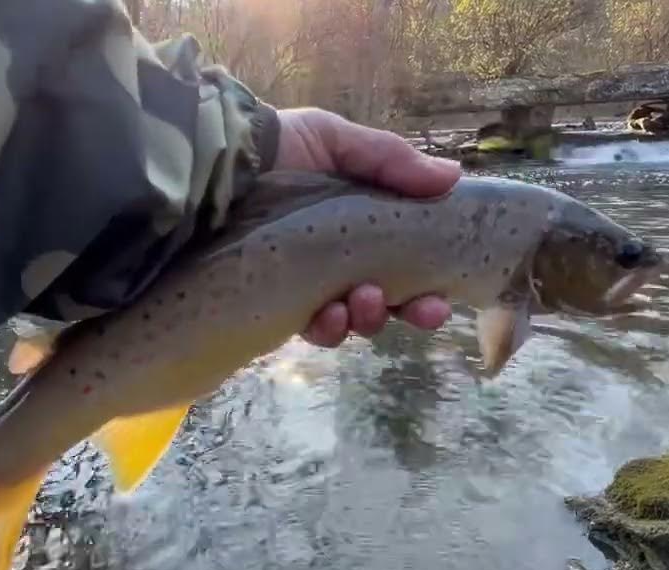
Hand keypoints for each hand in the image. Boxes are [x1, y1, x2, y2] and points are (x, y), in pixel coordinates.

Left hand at [276, 108, 459, 347]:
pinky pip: (308, 329)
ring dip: (368, 319)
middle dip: (409, 313)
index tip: (442, 299)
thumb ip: (391, 161)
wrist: (215, 164)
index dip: (426, 290)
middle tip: (423, 310)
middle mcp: (334, 261)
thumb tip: (453, 176)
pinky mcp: (273, 304)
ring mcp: (304, 287)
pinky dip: (327, 328)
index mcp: (358, 227)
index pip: (402, 266)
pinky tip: (330, 314)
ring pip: (349, 322)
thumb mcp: (336, 141)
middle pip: (383, 303)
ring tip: (365, 300)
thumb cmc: (278, 148)